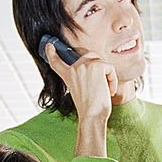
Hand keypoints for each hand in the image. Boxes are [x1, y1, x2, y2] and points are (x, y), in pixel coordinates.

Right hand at [44, 42, 115, 156]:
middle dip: (98, 64)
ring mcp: (85, 65)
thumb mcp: (80, 91)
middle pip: (88, 54)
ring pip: (101, 61)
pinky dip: (113, 80)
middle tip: (102, 81)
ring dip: (107, 76)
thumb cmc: (89, 109)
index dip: (52, 53)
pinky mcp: (97, 66)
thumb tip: (95, 68)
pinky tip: (109, 91)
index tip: (49, 46)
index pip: (56, 62)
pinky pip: (110, 68)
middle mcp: (74, 68)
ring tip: (105, 91)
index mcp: (67, 75)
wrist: (92, 116)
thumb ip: (82, 78)